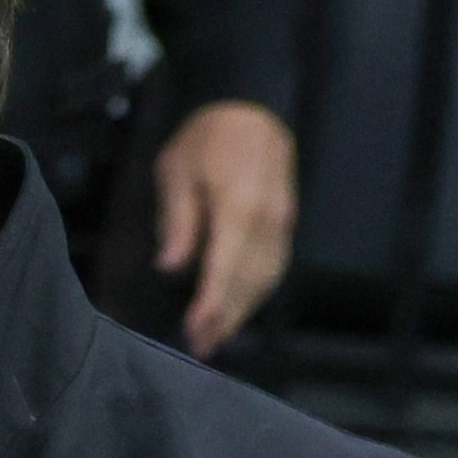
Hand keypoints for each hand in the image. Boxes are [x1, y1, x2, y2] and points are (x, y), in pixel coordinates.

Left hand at [154, 101, 295, 357]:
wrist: (253, 110)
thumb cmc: (206, 139)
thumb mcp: (177, 171)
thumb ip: (178, 221)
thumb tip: (171, 267)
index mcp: (239, 207)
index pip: (226, 268)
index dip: (212, 305)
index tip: (195, 332)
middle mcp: (269, 220)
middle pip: (250, 281)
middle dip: (227, 317)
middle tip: (200, 347)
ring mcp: (283, 222)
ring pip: (267, 278)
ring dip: (244, 310)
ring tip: (217, 337)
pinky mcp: (287, 223)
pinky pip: (275, 266)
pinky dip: (257, 292)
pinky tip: (239, 308)